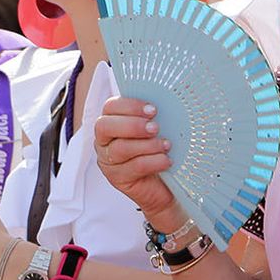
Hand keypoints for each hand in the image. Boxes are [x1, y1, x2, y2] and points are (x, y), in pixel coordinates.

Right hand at [93, 97, 183, 227]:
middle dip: (132, 125)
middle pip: (105, 126)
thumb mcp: (157, 130)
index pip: (110, 107)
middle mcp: (104, 142)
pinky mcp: (117, 179)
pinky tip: (167, 160)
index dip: (129, 106)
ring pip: (120, 148)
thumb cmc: (159, 152)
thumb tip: (174, 93)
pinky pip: (133, 167)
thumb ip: (155, 115)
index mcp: (112, 123)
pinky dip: (153, 162)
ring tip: (166, 145)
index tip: (152, 109)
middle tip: (155, 128)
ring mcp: (108, 162)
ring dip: (147, 145)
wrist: (164, 186)